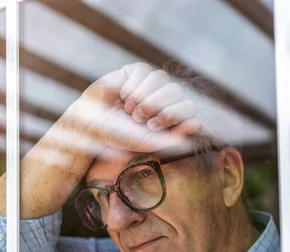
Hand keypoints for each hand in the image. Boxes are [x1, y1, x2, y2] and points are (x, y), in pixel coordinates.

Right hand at [57, 63, 201, 153]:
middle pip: (176, 91)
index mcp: (172, 116)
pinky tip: (122, 96)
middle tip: (138, 119)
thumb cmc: (120, 137)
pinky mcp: (135, 72)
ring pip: (161, 78)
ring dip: (144, 96)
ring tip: (129, 110)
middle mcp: (164, 98)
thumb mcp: (148, 142)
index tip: (153, 126)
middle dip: (156, 106)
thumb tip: (198, 124)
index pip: (188, 107)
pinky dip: (133, 85)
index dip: (173, 114)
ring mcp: (150, 84)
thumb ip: (174, 138)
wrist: (90, 124)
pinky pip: (144, 70)